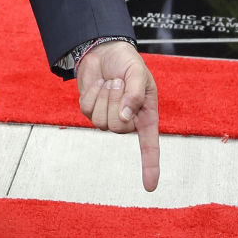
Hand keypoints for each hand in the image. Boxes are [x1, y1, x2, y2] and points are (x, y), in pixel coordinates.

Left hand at [77, 41, 158, 192]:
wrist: (104, 50)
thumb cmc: (127, 62)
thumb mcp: (138, 73)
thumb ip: (135, 94)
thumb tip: (125, 117)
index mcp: (146, 115)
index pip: (150, 146)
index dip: (150, 166)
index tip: (150, 187)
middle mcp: (127, 121)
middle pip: (117, 128)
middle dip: (115, 101)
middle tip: (118, 82)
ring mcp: (107, 117)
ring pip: (100, 122)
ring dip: (104, 96)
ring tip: (110, 82)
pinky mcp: (90, 111)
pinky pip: (87, 110)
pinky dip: (92, 93)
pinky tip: (99, 84)